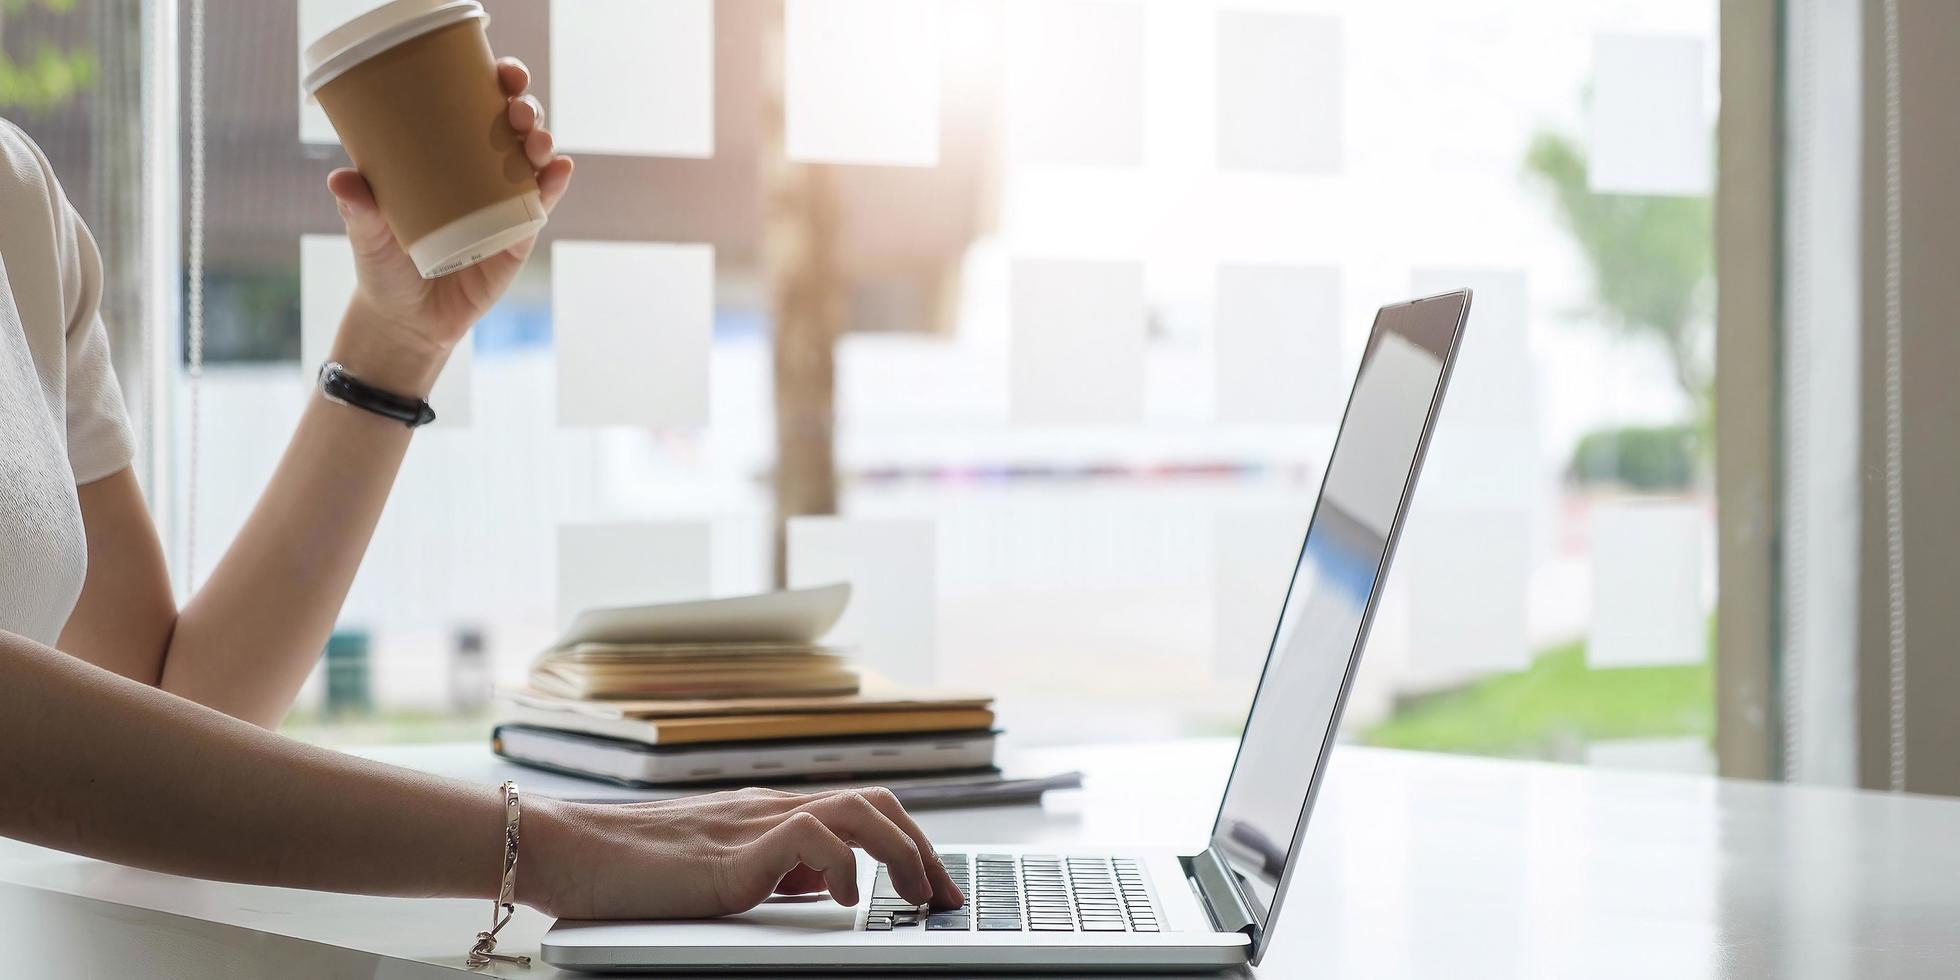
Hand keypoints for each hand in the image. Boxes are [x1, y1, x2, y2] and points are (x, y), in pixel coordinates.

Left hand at [325, 56, 573, 389]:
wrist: (407, 321)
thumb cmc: (383, 268)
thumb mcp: (367, 236)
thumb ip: (359, 210)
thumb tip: (341, 180)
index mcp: (444, 157)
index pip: (475, 108)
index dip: (495, 83)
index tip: (500, 71)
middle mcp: (480, 173)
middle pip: (512, 128)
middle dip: (524, 108)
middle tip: (517, 108)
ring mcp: (504, 203)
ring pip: (533, 161)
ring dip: (542, 142)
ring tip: (537, 140)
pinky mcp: (518, 236)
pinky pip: (542, 204)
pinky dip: (554, 185)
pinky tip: (560, 169)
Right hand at [518, 787, 965, 919]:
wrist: (568, 850)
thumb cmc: (629, 868)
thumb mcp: (723, 873)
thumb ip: (774, 873)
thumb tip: (824, 887)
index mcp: (770, 814)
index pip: (861, 812)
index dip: (909, 845)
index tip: (935, 888)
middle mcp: (770, 809)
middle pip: (875, 803)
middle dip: (922, 849)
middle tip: (943, 898)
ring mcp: (753, 824)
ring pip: (856, 810)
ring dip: (900, 852)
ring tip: (914, 896)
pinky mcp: (732, 852)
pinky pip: (808, 837)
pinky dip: (840, 865)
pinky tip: (843, 899)